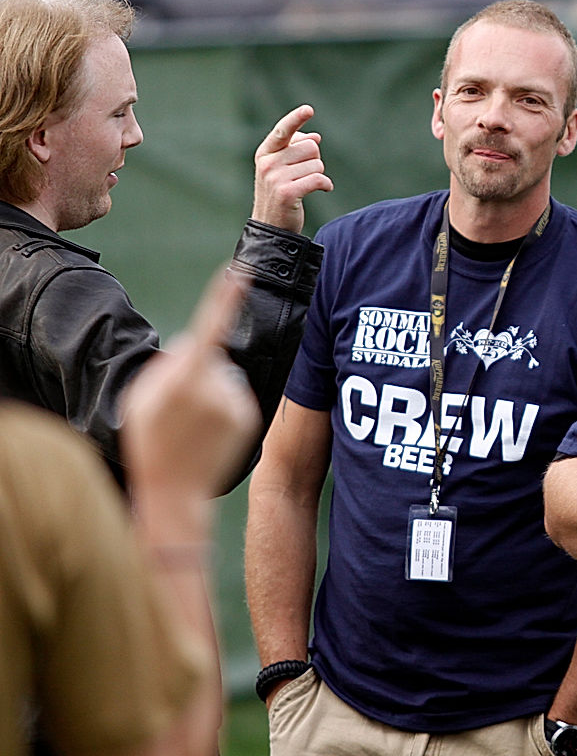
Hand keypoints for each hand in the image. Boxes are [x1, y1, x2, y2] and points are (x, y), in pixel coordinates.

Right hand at [122, 268, 261, 532]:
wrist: (177, 491)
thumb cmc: (150, 441)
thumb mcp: (141, 397)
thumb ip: (168, 364)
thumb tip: (198, 344)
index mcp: (184, 380)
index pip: (208, 328)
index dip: (224, 298)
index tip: (240, 271)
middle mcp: (216, 387)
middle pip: (208, 355)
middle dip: (194, 368)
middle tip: (175, 408)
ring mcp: (236, 402)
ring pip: (222, 376)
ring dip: (209, 390)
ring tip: (192, 423)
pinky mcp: (250, 415)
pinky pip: (234, 394)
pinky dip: (222, 405)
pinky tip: (209, 431)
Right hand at [251, 105, 333, 232]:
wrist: (271, 227)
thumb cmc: (279, 194)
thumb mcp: (281, 169)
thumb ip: (295, 150)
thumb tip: (315, 136)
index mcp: (265, 153)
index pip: (283, 130)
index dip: (296, 118)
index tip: (309, 109)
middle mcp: (268, 163)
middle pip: (310, 147)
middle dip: (315, 160)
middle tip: (305, 176)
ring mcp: (276, 178)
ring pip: (317, 164)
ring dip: (319, 175)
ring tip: (306, 186)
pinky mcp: (288, 193)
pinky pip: (319, 179)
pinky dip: (326, 185)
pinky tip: (323, 189)